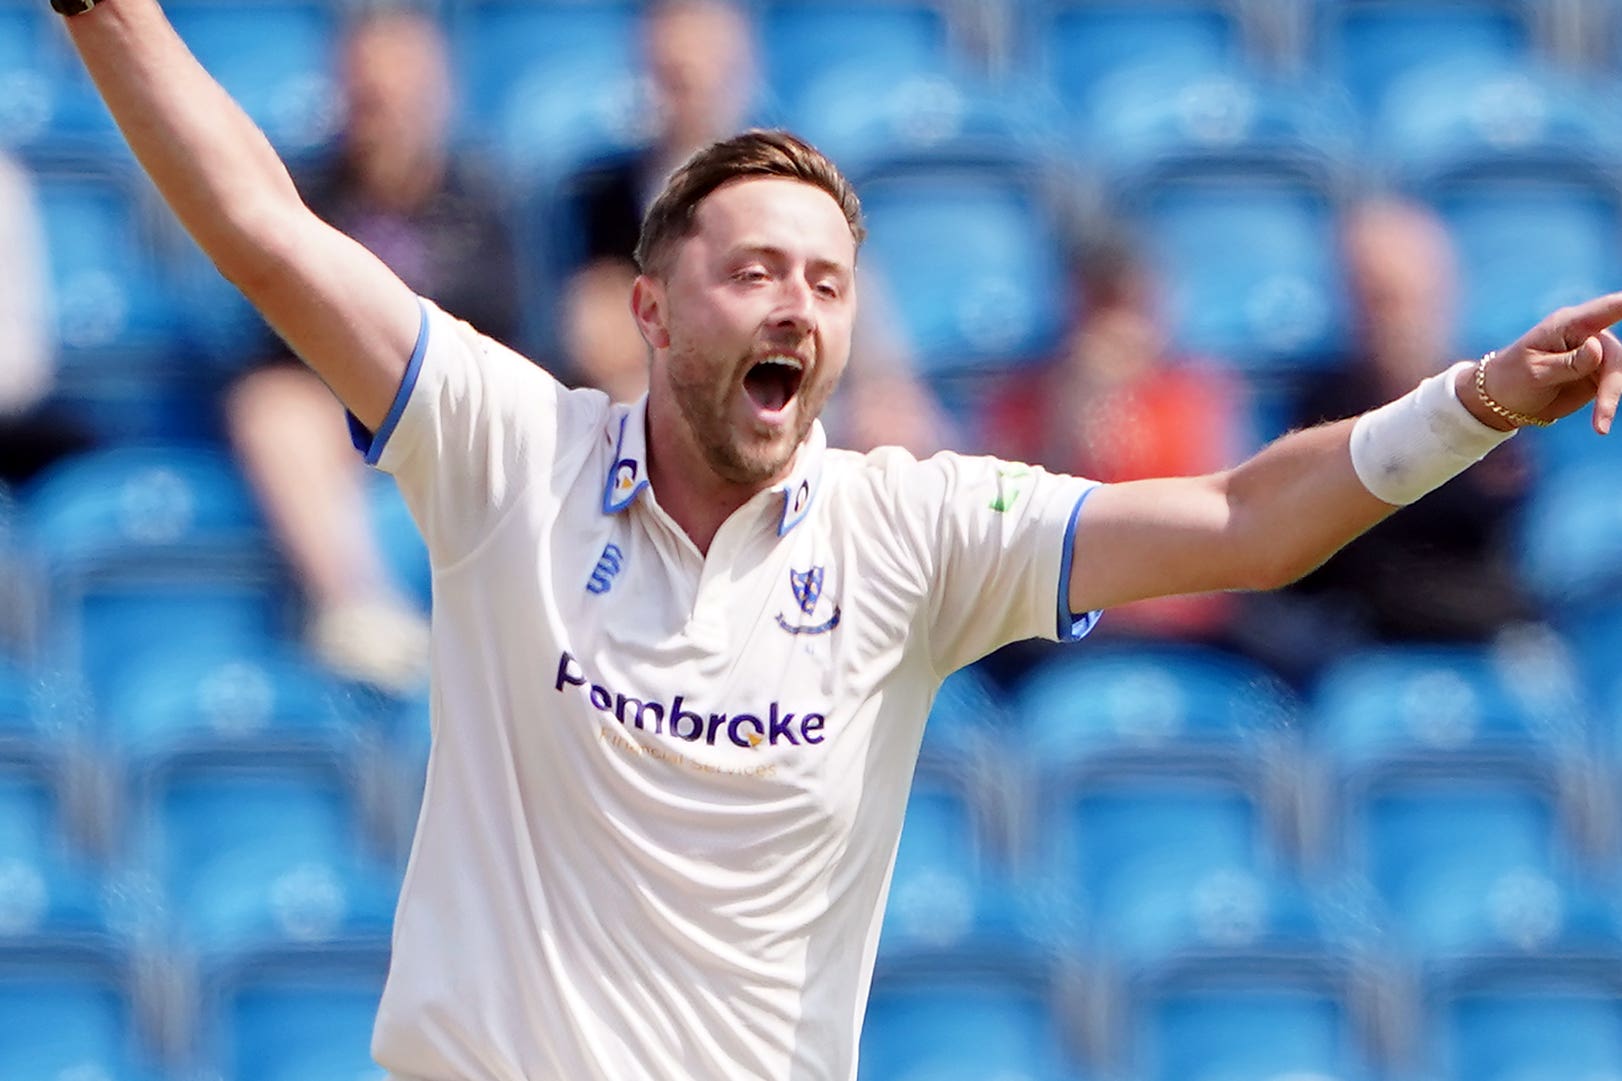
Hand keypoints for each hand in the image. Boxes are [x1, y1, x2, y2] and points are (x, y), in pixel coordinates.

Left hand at [1460, 292, 1621, 432]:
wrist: (1502, 401)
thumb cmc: (1511, 379)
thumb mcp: (1535, 372)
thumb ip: (1568, 362)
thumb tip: (1599, 347)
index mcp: (1568, 325)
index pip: (1605, 309)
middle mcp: (1587, 336)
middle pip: (1615, 354)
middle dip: (1612, 385)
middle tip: (1602, 417)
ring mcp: (1595, 355)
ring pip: (1617, 373)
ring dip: (1610, 399)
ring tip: (1600, 427)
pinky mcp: (1597, 375)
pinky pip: (1613, 387)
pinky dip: (1609, 405)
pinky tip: (1601, 426)